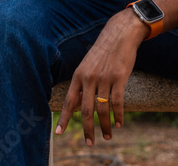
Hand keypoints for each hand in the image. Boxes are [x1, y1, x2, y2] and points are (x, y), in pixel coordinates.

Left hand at [55, 9, 149, 145]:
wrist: (119, 35)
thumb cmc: (103, 52)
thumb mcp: (87, 66)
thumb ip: (82, 84)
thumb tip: (76, 105)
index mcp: (78, 75)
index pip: (68, 101)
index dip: (63, 118)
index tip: (58, 133)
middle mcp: (89, 78)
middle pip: (85, 110)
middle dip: (86, 129)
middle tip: (89, 143)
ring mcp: (104, 78)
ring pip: (102, 109)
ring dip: (104, 126)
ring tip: (107, 136)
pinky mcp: (119, 78)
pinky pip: (117, 102)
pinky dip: (118, 116)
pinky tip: (118, 124)